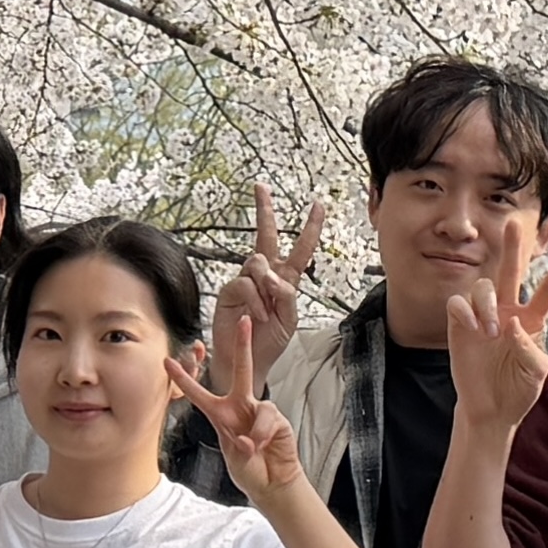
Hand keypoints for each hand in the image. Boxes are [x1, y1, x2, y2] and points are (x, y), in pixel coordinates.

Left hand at [173, 314, 306, 505]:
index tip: (169, 362)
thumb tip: (250, 438)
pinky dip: (263, 436)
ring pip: (258, 404)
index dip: (184, 378)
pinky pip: (268, 420)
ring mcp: (260, 411)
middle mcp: (240, 407)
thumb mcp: (234, 458)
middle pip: (241, 370)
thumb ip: (240, 447)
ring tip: (252, 449)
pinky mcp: (278, 419)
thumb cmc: (250, 470)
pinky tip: (263, 446)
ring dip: (253, 433)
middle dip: (242, 345)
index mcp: (221, 415)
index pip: (199, 393)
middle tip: (243, 320)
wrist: (272, 484)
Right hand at [212, 185, 325, 383]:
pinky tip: (258, 315)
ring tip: (267, 311)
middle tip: (260, 187)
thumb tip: (273, 277)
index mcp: (285, 279)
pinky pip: (245, 283)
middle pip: (265, 235)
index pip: (300, 248)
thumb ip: (287, 295)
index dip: (310, 227)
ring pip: (258, 263)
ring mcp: (245, 281)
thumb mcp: (290, 318)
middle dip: (264, 210)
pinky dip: (255, 301)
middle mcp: (264, 275)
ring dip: (267, 287)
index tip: (317, 205)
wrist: (246, 360)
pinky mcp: (230, 291)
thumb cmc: (269, 341)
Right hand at [442, 226, 547, 438]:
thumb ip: (530, 349)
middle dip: (512, 248)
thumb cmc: (519, 391)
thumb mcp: (537, 374)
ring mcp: (483, 317)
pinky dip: (465, 311)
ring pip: (483, 287)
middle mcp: (508, 312)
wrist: (492, 411)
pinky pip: (459, 304)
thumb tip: (513, 324)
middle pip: (511, 273)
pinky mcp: (461, 325)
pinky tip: (473, 329)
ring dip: (486, 305)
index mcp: (532, 321)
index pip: (547, 291)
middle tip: (513, 225)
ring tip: (490, 332)